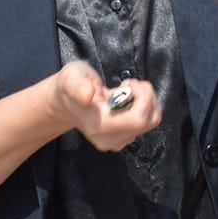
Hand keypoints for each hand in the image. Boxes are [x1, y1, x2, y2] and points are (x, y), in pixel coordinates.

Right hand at [43, 61, 160, 151]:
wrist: (66, 102)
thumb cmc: (71, 87)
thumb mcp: (71, 77)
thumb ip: (78, 85)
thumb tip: (86, 96)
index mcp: (98, 126)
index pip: (137, 119)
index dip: (142, 97)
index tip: (127, 84)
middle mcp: (109, 139)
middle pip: (148, 120)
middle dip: (146, 96)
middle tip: (129, 85)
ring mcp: (117, 141)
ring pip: (151, 121)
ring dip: (146, 100)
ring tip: (127, 91)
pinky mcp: (123, 139)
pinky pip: (147, 122)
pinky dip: (144, 107)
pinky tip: (127, 101)